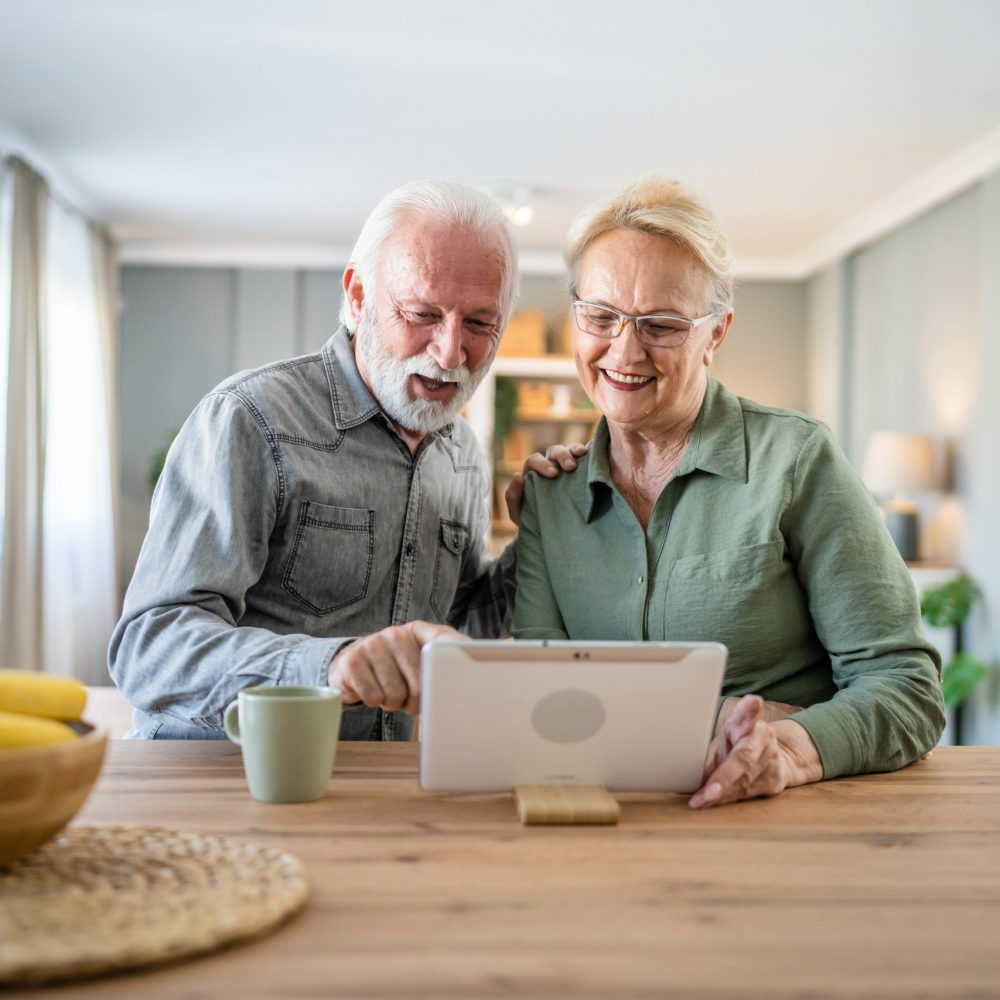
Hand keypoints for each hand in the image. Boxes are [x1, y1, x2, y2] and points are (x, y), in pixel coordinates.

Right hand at [327, 621, 464, 714]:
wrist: (351, 665)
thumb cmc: (395, 669)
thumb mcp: (419, 661)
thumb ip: (446, 663)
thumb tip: (481, 671)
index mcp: (419, 631)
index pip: (445, 640)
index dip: (459, 651)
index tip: (471, 661)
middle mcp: (396, 633)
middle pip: (420, 685)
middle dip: (414, 702)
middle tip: (406, 697)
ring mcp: (372, 644)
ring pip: (394, 695)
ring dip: (392, 703)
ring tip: (387, 691)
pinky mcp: (351, 661)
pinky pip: (372, 697)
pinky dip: (373, 702)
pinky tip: (370, 690)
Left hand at [505, 442, 589, 523]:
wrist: (546, 530)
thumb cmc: (529, 519)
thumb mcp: (517, 512)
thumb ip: (513, 495)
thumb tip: (517, 475)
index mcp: (532, 472)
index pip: (535, 460)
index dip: (543, 464)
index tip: (553, 474)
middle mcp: (548, 464)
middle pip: (554, 451)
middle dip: (562, 456)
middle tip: (570, 467)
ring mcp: (565, 467)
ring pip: (569, 449)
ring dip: (575, 450)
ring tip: (583, 454)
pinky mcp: (580, 471)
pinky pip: (585, 457)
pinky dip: (590, 451)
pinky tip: (596, 453)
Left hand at [689, 694, 822, 808]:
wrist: (778, 758)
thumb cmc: (740, 746)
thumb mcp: (726, 737)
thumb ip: (713, 748)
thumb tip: (687, 765)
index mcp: (749, 722)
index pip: (748, 716)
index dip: (750, 710)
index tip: (754, 701)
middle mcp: (765, 738)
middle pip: (744, 758)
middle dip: (724, 777)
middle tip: (707, 792)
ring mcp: (773, 760)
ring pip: (745, 781)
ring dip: (721, 794)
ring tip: (701, 800)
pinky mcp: (776, 780)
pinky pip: (748, 793)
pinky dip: (729, 799)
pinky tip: (713, 802)